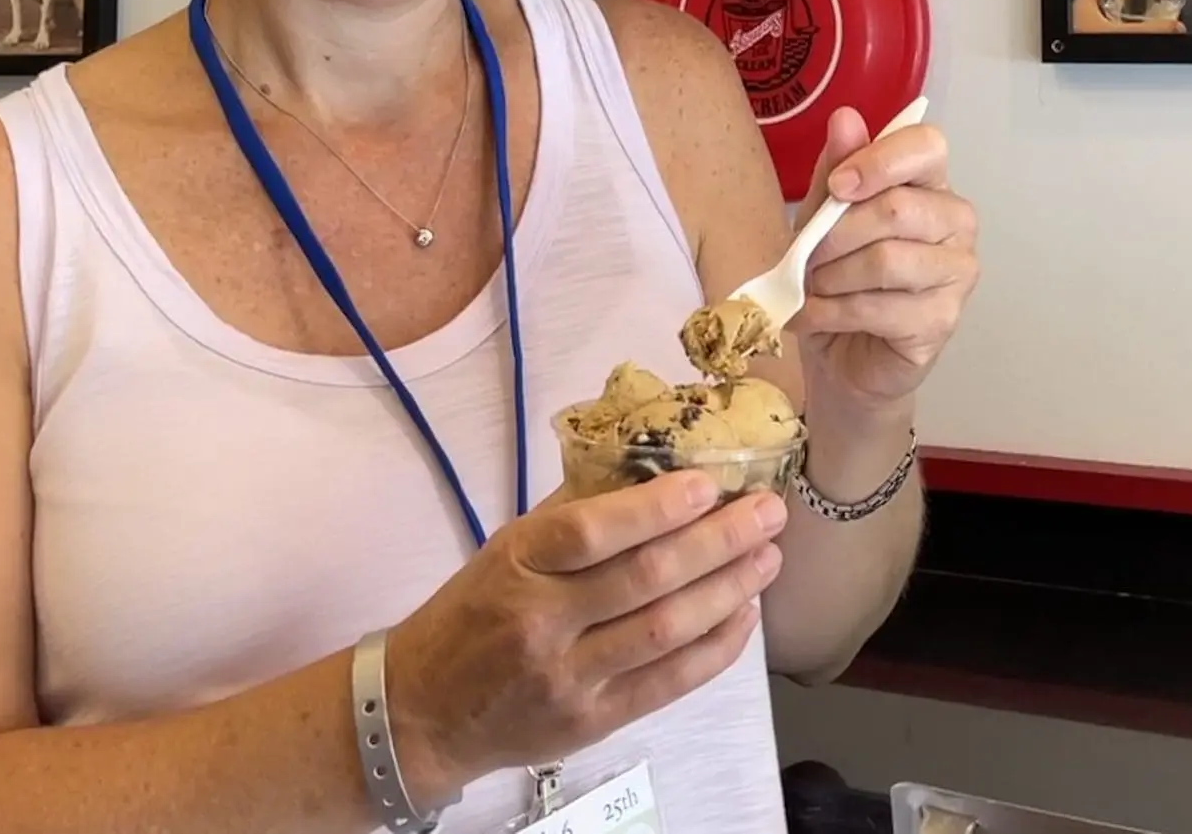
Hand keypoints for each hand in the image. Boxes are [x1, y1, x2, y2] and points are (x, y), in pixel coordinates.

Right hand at [386, 476, 785, 802]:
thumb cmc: (472, 615)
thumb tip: (651, 469)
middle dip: (718, 542)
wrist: (422, 711)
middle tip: (768, 513)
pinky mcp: (591, 722)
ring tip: (767, 558)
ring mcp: (568, 678)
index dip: (656, 508)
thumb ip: (572, 516)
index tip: (710, 484)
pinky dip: (714, 649)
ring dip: (728, 591)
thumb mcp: (506, 551)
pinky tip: (744, 615)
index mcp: (517, 565)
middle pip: (645, 579)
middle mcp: (542, 622)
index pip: (591, 532)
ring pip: (665, 630)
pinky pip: (667, 683)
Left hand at [793, 111, 976, 416]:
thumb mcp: (822, 217)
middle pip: (897, 208)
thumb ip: (835, 170)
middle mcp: (956, 221)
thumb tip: (845, 117)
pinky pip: (880, 307)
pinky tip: (814, 315)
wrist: (841, 355)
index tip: (836, 187)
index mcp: (930, 184)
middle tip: (806, 256)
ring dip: (831, 277)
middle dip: (835, 234)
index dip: (879, 161)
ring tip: (810, 289)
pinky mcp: (943, 320)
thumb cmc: (836, 277)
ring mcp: (958, 272)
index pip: (926, 146)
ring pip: (886, 260)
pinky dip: (832, 312)